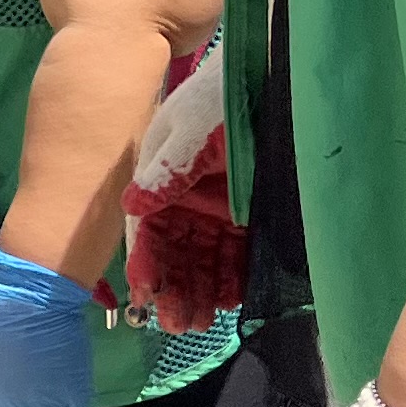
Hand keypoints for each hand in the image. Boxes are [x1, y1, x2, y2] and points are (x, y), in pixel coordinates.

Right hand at [125, 41, 246, 334]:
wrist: (272, 81)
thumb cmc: (223, 99)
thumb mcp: (191, 128)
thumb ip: (167, 168)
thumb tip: (133, 205)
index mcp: (163, 179)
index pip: (148, 230)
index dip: (146, 264)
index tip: (144, 295)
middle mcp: (187, 200)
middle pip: (176, 253)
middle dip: (174, 289)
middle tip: (177, 325)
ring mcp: (219, 209)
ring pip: (204, 259)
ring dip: (199, 291)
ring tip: (201, 324)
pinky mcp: (250, 216)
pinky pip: (238, 254)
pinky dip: (233, 279)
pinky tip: (231, 302)